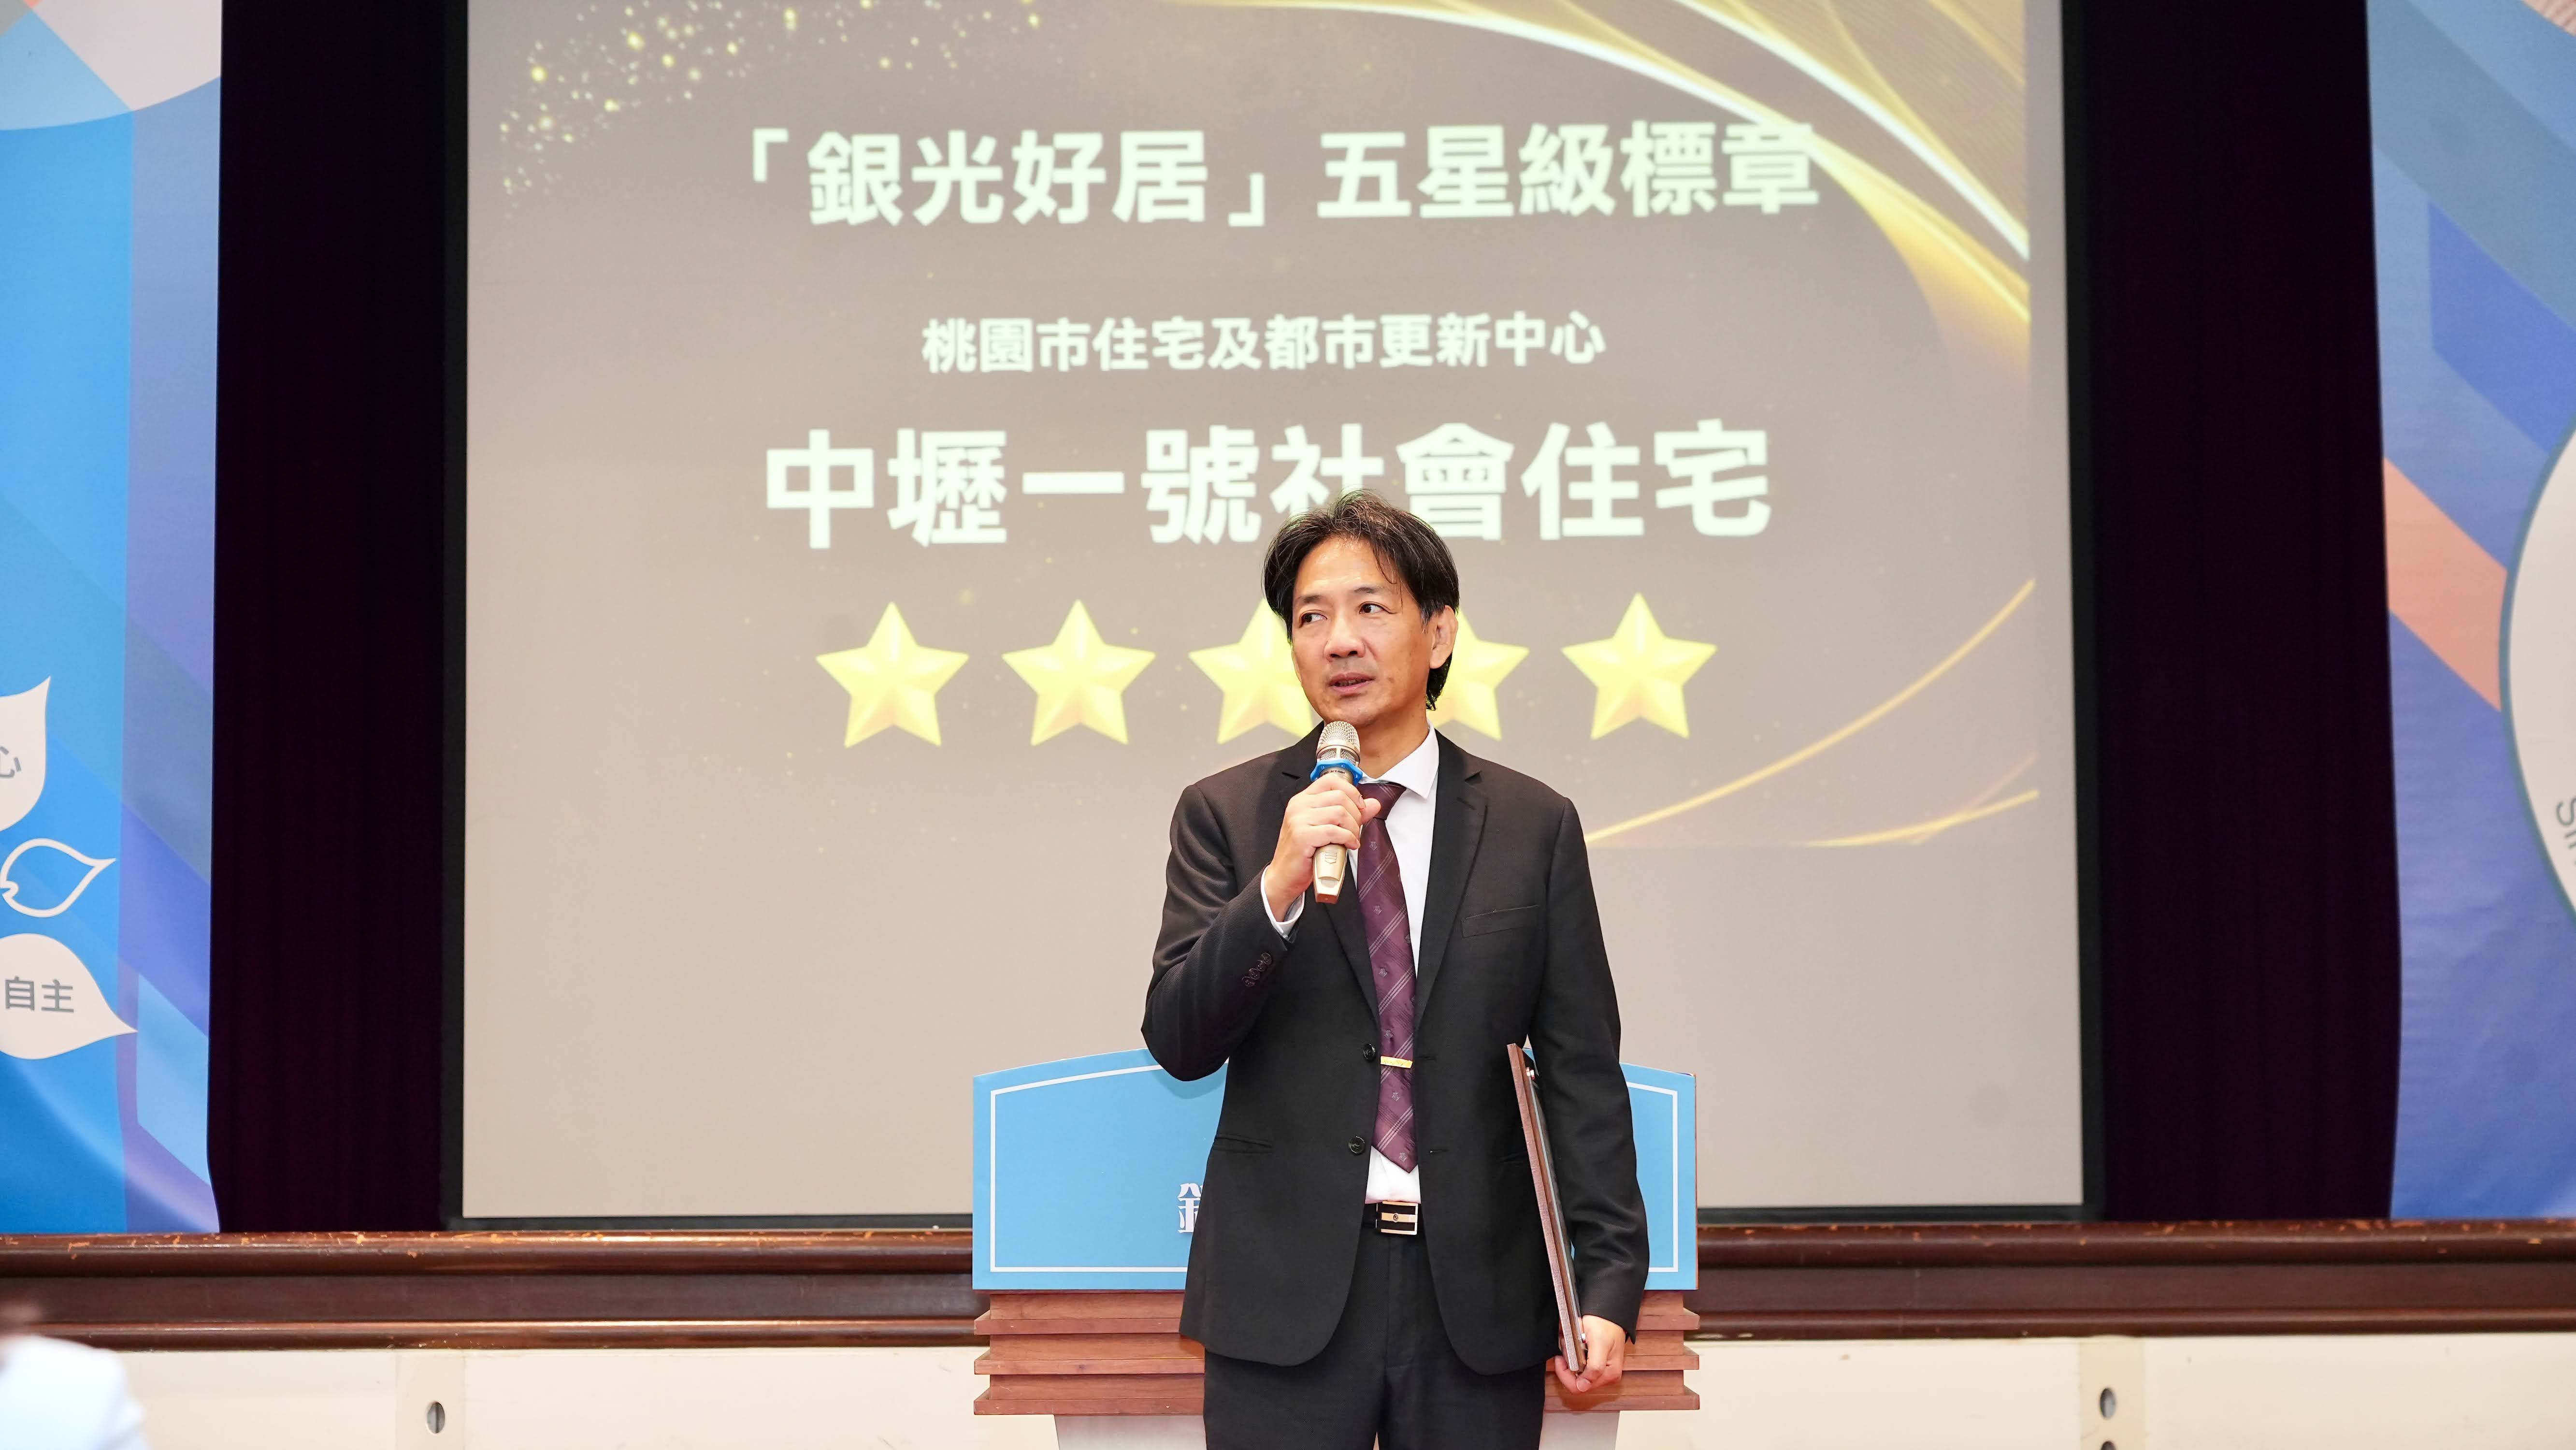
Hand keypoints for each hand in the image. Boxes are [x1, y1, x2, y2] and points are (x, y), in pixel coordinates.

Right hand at [1262, 773, 1379, 917]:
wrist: (1284, 876)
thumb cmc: (1303, 854)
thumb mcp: (1326, 829)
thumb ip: (1350, 814)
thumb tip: (1373, 804)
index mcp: (1303, 800)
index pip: (1331, 780)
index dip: (1351, 791)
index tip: (1360, 806)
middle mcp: (1299, 806)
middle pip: (1339, 797)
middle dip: (1355, 815)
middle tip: (1355, 830)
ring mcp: (1298, 820)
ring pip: (1339, 813)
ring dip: (1352, 829)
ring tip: (1351, 839)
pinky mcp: (1302, 836)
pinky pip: (1334, 831)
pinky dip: (1347, 839)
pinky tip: (1348, 845)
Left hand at [1548, 1316, 1626, 1395]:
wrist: (1607, 1313)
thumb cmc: (1606, 1324)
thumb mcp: (1599, 1343)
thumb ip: (1594, 1367)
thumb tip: (1583, 1386)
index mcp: (1609, 1375)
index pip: (1579, 1388)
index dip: (1565, 1375)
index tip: (1561, 1359)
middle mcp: (1605, 1376)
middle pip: (1575, 1381)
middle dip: (1567, 1364)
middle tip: (1568, 1347)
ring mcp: (1599, 1370)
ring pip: (1575, 1372)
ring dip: (1569, 1357)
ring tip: (1573, 1343)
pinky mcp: (1594, 1363)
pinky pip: (1577, 1364)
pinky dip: (1572, 1354)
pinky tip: (1576, 1343)